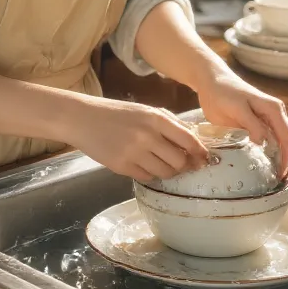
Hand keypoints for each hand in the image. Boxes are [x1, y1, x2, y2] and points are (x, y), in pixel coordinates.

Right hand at [68, 98, 209, 181]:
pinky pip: (147, 177)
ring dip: (167, 172)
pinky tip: (142, 164)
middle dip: (184, 166)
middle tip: (181, 164)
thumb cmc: (117, 113)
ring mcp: (134, 152)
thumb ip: (168, 124)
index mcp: (156, 118)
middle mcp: (148, 136)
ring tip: (160, 163)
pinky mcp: (122, 166)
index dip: (200, 152)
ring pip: (165, 173)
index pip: (189, 140)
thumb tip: (193, 143)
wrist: (82, 119)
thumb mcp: (145, 110)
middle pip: (180, 161)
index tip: (204, 159)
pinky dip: (149, 174)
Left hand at [196, 63, 287, 181]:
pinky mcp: (259, 124)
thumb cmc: (223, 92)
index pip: (287, 138)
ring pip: (282, 143)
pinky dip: (273, 154)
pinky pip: (271, 141)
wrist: (212, 81)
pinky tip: (269, 167)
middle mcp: (276, 114)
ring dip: (284, 160)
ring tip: (280, 179)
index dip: (287, 158)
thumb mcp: (237, 108)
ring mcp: (268, 119)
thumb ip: (252, 124)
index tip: (281, 175)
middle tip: (284, 182)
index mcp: (274, 109)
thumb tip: (263, 143)